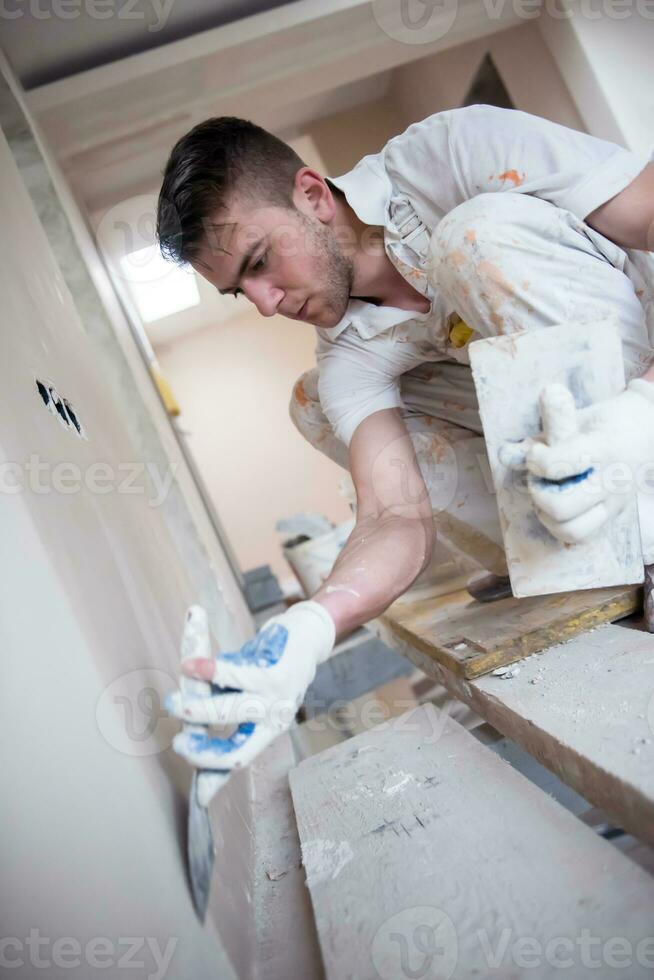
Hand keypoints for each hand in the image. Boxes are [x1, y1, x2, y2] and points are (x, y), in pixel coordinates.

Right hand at [166, 600, 334, 771]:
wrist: (307, 635)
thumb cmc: (270, 667)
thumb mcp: (252, 695)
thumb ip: (225, 712)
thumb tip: (190, 732)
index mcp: (267, 729)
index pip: (240, 761)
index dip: (216, 779)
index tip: (198, 795)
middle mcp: (274, 721)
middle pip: (236, 750)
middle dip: (201, 751)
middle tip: (177, 742)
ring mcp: (277, 699)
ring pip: (232, 713)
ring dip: (199, 711)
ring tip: (172, 704)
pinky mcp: (277, 674)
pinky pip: (237, 675)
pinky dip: (210, 670)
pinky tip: (189, 665)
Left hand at [501, 379, 653, 543]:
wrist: (646, 429)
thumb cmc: (605, 421)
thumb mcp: (576, 417)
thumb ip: (544, 435)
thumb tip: (508, 454)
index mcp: (601, 449)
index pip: (557, 465)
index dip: (536, 461)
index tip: (536, 452)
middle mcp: (611, 481)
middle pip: (560, 508)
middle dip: (539, 494)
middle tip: (539, 479)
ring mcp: (615, 503)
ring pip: (571, 531)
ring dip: (547, 517)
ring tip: (546, 496)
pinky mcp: (614, 516)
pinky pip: (581, 537)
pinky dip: (562, 528)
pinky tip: (558, 508)